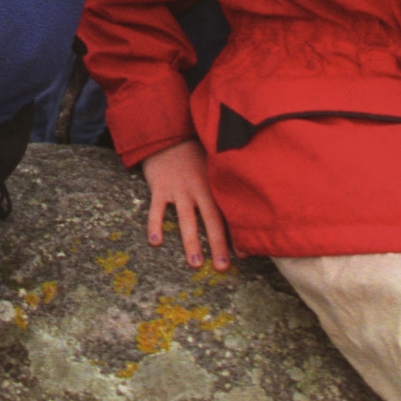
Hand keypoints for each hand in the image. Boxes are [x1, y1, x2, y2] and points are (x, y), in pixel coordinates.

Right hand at [140, 139, 231, 269]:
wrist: (168, 133)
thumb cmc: (193, 153)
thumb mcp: (212, 164)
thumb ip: (223, 184)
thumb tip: (243, 204)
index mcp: (213, 185)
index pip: (228, 213)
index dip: (237, 235)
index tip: (245, 256)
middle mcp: (198, 189)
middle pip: (211, 220)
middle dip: (218, 245)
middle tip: (222, 267)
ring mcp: (178, 189)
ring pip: (186, 219)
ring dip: (191, 242)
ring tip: (195, 264)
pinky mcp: (159, 187)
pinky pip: (156, 209)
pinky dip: (155, 224)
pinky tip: (155, 241)